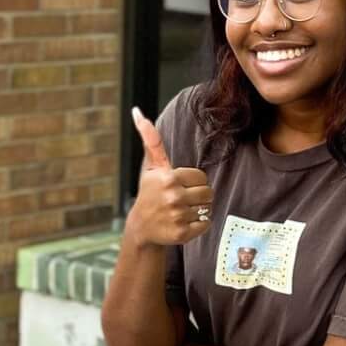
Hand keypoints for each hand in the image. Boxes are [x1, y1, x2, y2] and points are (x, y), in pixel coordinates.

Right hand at [126, 107, 214, 248]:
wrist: (141, 227)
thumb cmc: (150, 193)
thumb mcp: (151, 166)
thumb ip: (150, 139)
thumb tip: (138, 111)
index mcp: (168, 178)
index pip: (201, 177)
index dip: (193, 182)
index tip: (179, 186)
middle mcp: (173, 197)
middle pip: (208, 193)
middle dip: (199, 196)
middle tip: (183, 200)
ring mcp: (177, 216)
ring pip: (207, 209)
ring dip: (198, 211)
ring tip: (181, 211)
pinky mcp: (182, 233)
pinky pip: (206, 225)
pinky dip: (198, 225)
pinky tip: (183, 223)